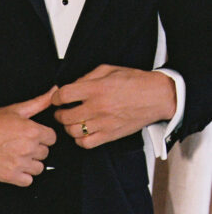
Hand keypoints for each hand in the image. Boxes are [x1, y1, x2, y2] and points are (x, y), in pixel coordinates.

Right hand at [0, 87, 57, 185]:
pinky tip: (15, 167)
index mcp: (32, 131)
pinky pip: (28, 181)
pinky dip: (23, 176)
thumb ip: (39, 102)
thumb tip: (54, 92)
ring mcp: (19, 163)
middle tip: (21, 145)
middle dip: (36, 150)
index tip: (33, 137)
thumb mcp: (16, 109)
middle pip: (45, 153)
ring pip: (39, 168)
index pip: (52, 138)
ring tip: (18, 157)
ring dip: (31, 164)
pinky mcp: (10, 176)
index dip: (43, 137)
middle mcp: (28, 148)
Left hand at [52, 65, 176, 148]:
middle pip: (65, 116)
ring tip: (72, 121)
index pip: (64, 95)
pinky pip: (85, 143)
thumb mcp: (110, 70)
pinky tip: (82, 132)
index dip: (56, 97)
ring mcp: (103, 123)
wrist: (156, 97)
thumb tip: (70, 86)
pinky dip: (79, 139)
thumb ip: (87, 77)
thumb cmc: (134, 82)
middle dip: (59, 114)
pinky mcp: (109, 135)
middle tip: (62, 111)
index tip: (58, 98)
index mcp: (97, 88)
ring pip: (73, 131)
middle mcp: (98, 107)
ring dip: (68, 127)